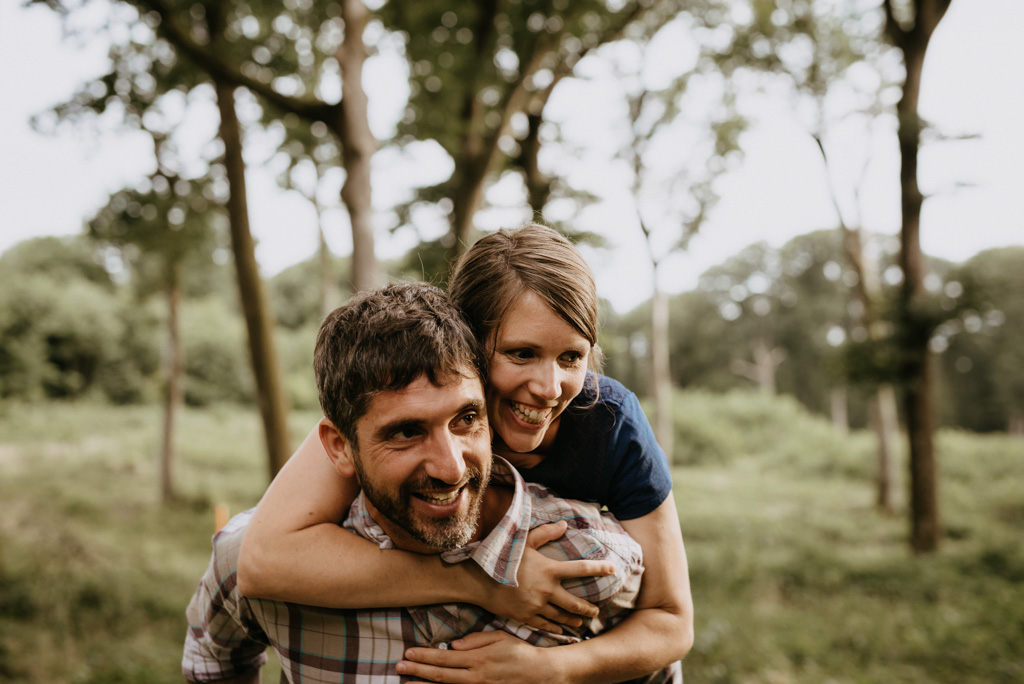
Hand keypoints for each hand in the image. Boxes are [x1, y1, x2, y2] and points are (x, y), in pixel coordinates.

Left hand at [397, 631, 562, 683]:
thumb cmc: (520, 653)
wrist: (541, 675)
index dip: (425, 656)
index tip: (408, 653)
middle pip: (440, 676)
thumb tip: (453, 646)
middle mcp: (476, 678)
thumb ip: (476, 640)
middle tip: (398, 667)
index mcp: (478, 660)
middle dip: (417, 671)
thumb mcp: (500, 638)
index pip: (445, 659)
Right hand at [472, 521, 613, 631]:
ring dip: (574, 619)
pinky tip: (562, 630)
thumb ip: (545, 534)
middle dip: (589, 608)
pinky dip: (556, 628)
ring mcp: (537, 606)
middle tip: (596, 611)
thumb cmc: (502, 557)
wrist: (479, 581)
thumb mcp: (523, 542)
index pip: (581, 569)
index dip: (599, 568)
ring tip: (582, 622)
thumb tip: (564, 525)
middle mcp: (546, 590)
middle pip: (575, 602)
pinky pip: (546, 625)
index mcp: (549, 570)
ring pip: (562, 616)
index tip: (613, 569)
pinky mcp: (526, 617)